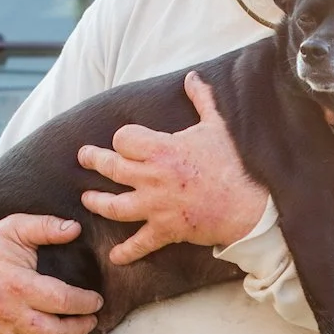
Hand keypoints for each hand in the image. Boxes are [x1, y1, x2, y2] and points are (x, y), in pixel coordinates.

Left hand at [77, 72, 267, 264]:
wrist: (249, 205)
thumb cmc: (233, 164)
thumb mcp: (217, 126)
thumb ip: (201, 99)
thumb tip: (192, 77)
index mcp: (161, 149)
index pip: (123, 139)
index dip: (123, 138)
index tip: (125, 140)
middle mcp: (151, 178)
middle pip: (111, 168)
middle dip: (94, 160)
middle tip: (84, 157)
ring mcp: (155, 206)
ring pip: (114, 206)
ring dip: (97, 202)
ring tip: (87, 198)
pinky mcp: (165, 230)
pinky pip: (140, 244)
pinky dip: (126, 252)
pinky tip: (114, 256)